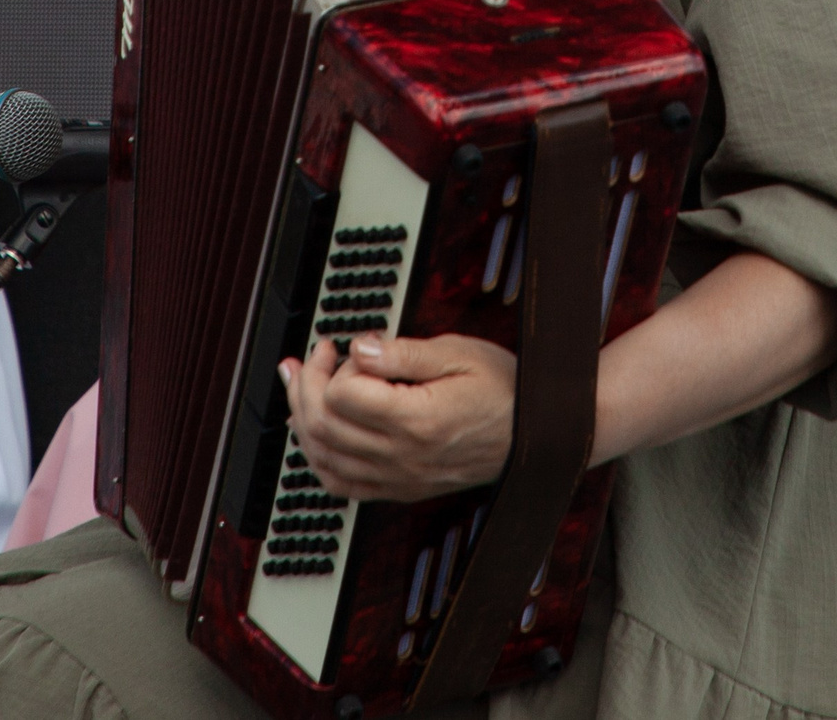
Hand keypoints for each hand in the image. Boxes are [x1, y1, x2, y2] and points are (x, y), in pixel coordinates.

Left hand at [278, 332, 515, 502]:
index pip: (342, 396)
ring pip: (324, 458)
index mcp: (417, 420)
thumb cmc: (503, 391)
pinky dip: (318, 459)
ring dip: (301, 418)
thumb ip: (403, 353)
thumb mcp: (459, 354)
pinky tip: (315, 433)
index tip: (343, 347)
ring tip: (300, 386)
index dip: (335, 366)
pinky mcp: (401, 489)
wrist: (536, 436)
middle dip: (306, 384)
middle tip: (312, 358)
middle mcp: (403, 457)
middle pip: (324, 426)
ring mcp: (400, 478)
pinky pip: (342, 486)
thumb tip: (359, 349)